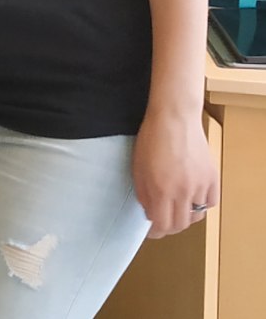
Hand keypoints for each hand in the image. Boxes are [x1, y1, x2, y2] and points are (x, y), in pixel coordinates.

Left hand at [132, 110, 217, 237]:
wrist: (174, 118)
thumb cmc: (151, 139)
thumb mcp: (138, 167)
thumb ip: (143, 193)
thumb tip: (149, 212)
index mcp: (161, 190)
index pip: (162, 225)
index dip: (155, 232)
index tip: (151, 231)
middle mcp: (183, 192)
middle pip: (180, 225)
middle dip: (169, 227)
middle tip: (162, 222)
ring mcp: (200, 186)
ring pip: (196, 216)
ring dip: (185, 217)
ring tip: (176, 210)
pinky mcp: (212, 178)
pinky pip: (210, 203)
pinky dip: (201, 206)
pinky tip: (192, 200)